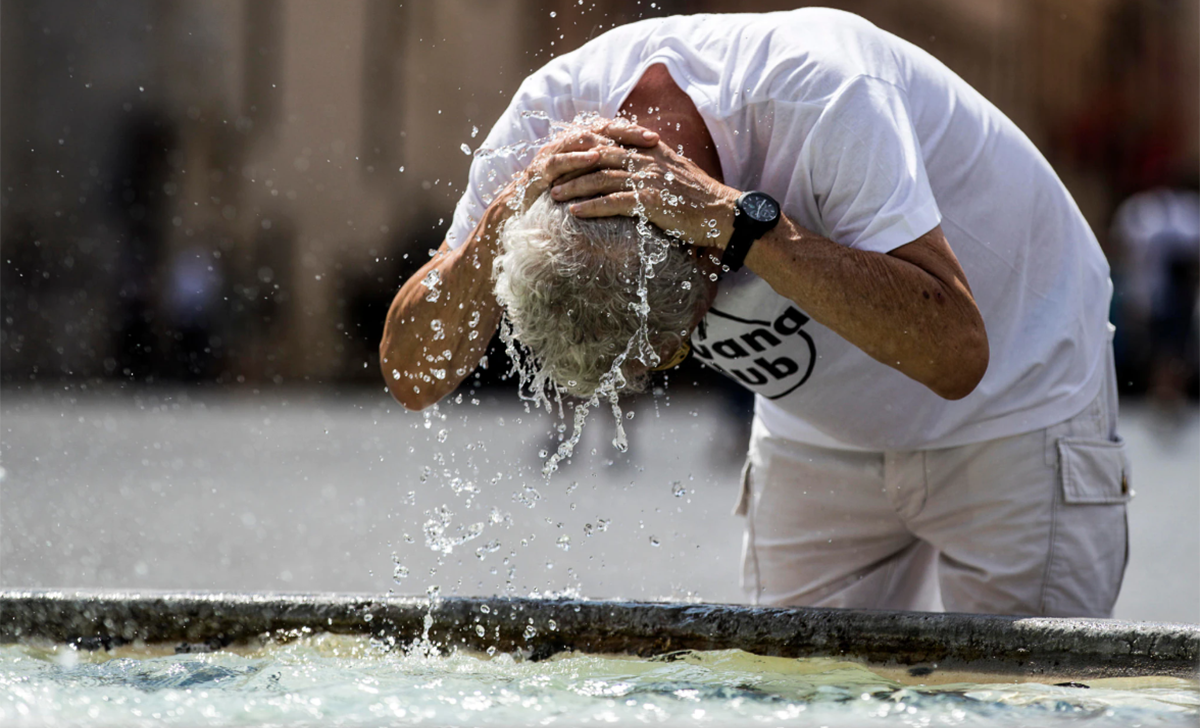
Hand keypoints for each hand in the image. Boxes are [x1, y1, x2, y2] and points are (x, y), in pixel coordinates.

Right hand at [499, 119, 660, 213]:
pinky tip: (594, 158)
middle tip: (651, 139)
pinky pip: (558, 161)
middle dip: (626, 134)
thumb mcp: (583, 191)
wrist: (516, 217)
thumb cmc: (555, 205)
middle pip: (599, 130)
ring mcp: (550, 156)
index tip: (657, 139)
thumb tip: (634, 183)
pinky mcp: (537, 171)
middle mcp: (564, 146)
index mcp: (577, 148)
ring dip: (605, 141)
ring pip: (579, 140)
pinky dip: (576, 157)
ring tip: (629, 146)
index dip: (632, 133)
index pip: (609, 132)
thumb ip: (603, 182)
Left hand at [547, 140, 738, 248]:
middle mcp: (647, 159)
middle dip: (571, 165)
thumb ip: (651, 161)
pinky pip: (614, 202)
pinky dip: (591, 206)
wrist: (722, 213)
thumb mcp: (673, 169)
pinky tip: (575, 212)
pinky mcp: (651, 202)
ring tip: (554, 195)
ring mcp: (649, 179)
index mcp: (650, 149)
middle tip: (550, 175)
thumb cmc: (697, 196)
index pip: (609, 139)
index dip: (583, 145)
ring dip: (574, 186)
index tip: (563, 153)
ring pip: (601, 178)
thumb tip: (631, 162)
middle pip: (598, 156)